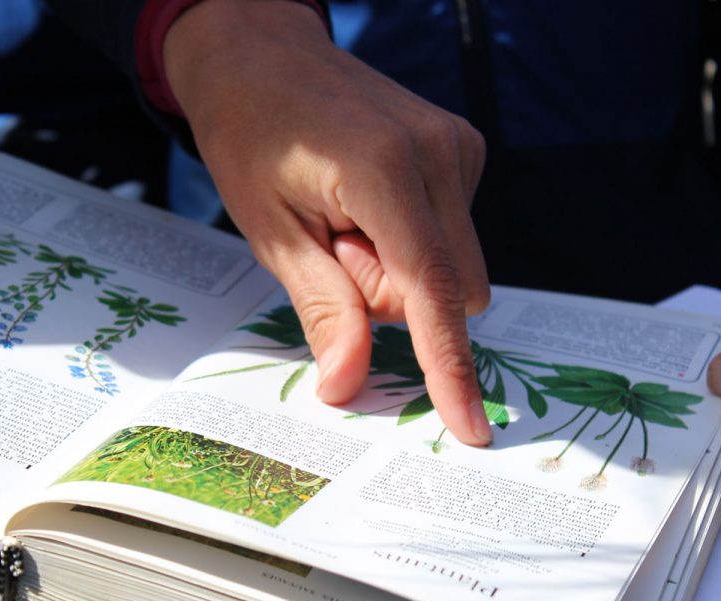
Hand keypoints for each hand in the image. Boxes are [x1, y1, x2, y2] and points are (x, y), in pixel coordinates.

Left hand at [164, 0, 492, 444]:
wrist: (263, 54)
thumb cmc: (252, 136)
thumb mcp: (269, 232)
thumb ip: (322, 309)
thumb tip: (348, 386)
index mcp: (383, 170)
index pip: (432, 290)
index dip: (448, 365)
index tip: (468, 425)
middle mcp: (439, 153)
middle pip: (451, 290)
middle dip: (396, 300)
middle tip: (334, 252)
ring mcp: (458, 146)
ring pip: (455, 268)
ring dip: (403, 271)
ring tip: (346, 223)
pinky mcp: (463, 149)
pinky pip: (453, 238)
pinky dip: (412, 243)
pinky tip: (368, 208)